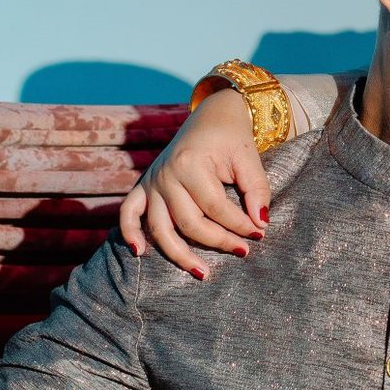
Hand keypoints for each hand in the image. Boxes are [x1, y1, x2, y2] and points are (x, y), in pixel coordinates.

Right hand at [118, 84, 273, 276]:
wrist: (212, 116)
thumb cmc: (232, 138)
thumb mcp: (249, 158)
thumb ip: (257, 190)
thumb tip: (261, 223)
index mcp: (190, 164)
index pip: (215, 207)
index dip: (239, 225)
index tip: (259, 233)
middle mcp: (166, 175)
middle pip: (189, 222)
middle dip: (218, 241)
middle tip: (243, 251)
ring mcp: (152, 182)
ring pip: (160, 228)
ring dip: (179, 254)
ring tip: (203, 274)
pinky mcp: (144, 187)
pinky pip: (128, 213)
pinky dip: (129, 233)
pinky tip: (140, 253)